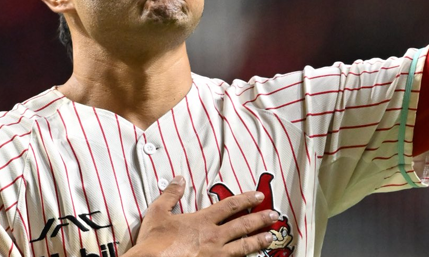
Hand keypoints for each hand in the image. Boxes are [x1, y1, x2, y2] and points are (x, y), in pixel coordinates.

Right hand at [127, 177, 278, 256]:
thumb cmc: (153, 242)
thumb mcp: (158, 212)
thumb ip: (170, 195)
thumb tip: (179, 179)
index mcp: (202, 221)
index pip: (230, 206)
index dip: (246, 199)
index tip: (259, 196)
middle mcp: (213, 237)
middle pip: (243, 225)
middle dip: (261, 219)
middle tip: (275, 215)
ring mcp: (214, 255)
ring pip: (243, 246)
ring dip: (258, 240)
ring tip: (271, 237)